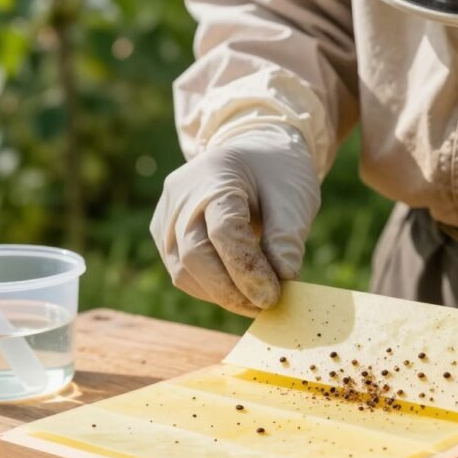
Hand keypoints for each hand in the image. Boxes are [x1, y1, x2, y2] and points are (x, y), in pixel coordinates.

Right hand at [151, 125, 319, 316]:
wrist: (252, 153)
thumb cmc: (276, 173)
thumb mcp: (294, 196)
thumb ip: (287, 237)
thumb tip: (283, 278)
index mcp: (215, 175)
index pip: (224, 231)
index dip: (248, 270)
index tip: (273, 296)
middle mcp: (181, 195)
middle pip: (195, 256)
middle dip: (231, 290)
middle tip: (266, 305)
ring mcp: (166, 216)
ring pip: (183, 271)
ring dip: (220, 295)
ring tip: (256, 300)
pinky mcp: (163, 234)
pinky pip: (181, 272)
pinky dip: (209, 288)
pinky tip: (238, 290)